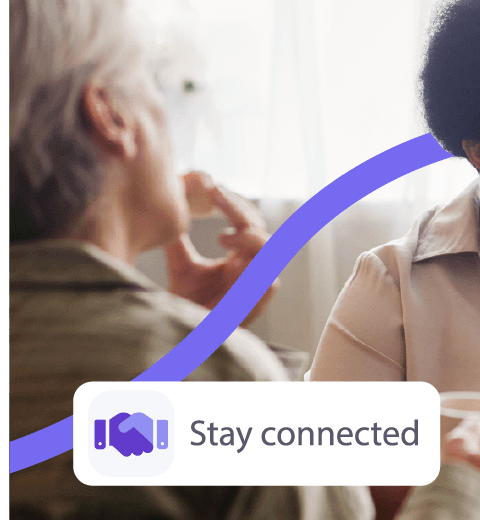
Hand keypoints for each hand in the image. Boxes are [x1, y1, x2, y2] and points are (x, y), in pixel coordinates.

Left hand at [165, 173, 278, 324]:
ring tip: (221, 234)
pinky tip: (229, 252)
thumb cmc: (189, 303)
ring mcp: (259, 281)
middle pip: (258, 226)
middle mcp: (254, 264)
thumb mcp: (181, 264)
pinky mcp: (260, 299)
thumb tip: (171, 209)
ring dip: (248, 234)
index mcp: (241, 256)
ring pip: (269, 246)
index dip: (231, 203)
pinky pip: (268, 277)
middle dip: (238, 207)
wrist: (187, 332)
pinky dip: (252, 263)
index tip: (212, 186)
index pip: (245, 221)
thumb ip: (178, 239)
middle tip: (215, 193)